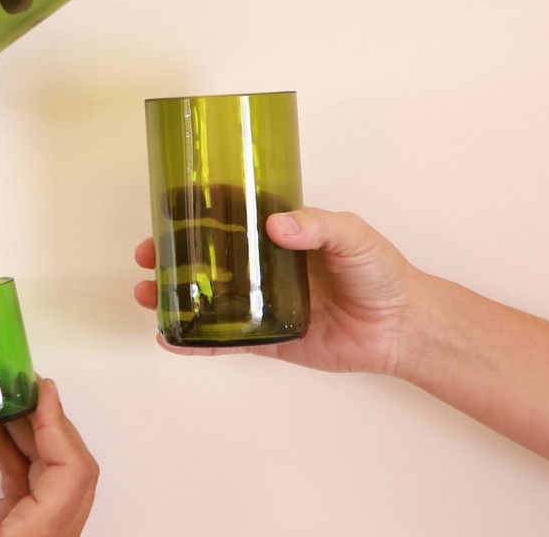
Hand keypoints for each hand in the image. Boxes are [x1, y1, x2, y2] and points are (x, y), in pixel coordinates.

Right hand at [0, 378, 96, 536]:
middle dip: (42, 422)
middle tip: (16, 388)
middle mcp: (52, 536)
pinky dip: (14, 457)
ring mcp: (42, 536)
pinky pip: (31, 487)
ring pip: (50, 475)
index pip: (71, 468)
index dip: (58, 423)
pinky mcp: (26, 536)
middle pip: (68, 467)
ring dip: (26, 437)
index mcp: (42, 536)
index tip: (40, 387)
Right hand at [134, 208, 425, 374]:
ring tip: (146, 294)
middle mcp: (263, 267)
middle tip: (146, 254)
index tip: (166, 207)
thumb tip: (276, 225)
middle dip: (170, 255)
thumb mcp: (352, 235)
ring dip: (173, 296)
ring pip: (207, 298)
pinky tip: (170, 338)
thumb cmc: (380, 272)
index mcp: (279, 234)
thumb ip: (317, 226)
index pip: (229, 216)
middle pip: (205, 257)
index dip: (195, 211)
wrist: (402, 326)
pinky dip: (196, 342)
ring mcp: (262, 304)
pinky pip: (225, 341)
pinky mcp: (268, 340)